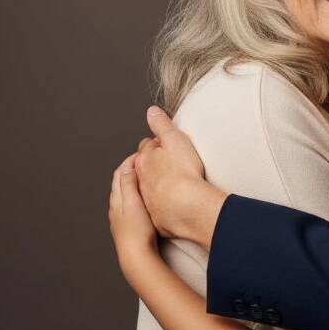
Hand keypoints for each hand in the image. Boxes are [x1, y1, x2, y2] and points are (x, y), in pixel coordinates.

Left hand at [108, 154, 157, 267]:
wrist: (136, 256)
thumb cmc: (137, 231)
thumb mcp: (134, 203)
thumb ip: (130, 184)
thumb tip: (128, 166)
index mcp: (117, 198)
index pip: (120, 172)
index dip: (130, 160)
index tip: (142, 153)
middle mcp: (116, 206)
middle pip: (120, 181)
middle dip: (131, 168)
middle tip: (144, 161)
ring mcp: (120, 216)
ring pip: (124, 192)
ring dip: (132, 181)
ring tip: (145, 176)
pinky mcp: (127, 224)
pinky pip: (128, 203)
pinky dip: (134, 193)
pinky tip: (144, 198)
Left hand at [135, 106, 226, 248]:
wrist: (187, 207)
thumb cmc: (183, 174)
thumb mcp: (173, 140)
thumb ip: (161, 125)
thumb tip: (151, 112)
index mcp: (143, 162)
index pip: (145, 150)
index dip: (155, 145)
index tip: (163, 145)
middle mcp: (141, 181)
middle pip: (143, 170)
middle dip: (151, 165)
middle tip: (164, 163)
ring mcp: (147, 201)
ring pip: (148, 189)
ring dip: (155, 185)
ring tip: (167, 183)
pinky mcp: (156, 217)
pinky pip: (157, 208)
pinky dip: (161, 203)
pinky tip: (171, 204)